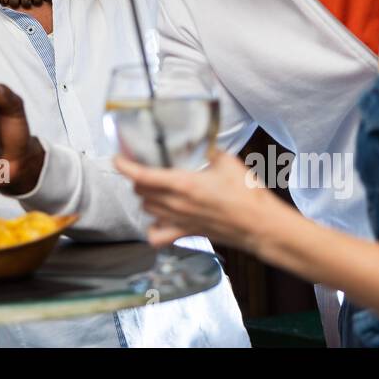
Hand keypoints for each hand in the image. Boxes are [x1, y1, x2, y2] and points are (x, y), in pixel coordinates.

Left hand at [114, 150, 283, 249]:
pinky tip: (158, 218)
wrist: (260, 226)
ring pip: (146, 210)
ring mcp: (179, 221)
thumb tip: (202, 143)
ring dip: (145, 198)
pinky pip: (157, 236)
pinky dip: (152, 228)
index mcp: (184, 184)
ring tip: (153, 188)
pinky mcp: (187, 233)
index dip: (124, 166)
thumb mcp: (228, 162)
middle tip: (143, 168)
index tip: (118, 158)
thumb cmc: (247, 195)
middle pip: (140, 192)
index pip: (142, 176)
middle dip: (137, 179)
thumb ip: (210, 150)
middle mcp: (176, 204)